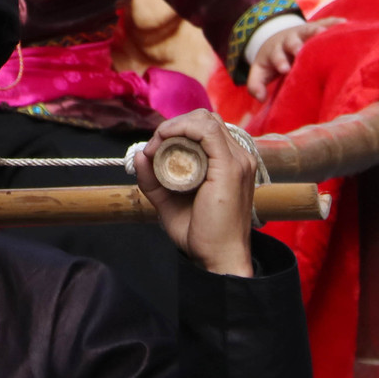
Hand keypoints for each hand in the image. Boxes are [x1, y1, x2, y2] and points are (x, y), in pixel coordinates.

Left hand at [134, 110, 256, 278]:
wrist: (218, 258)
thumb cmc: (199, 233)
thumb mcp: (168, 201)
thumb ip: (153, 179)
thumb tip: (140, 154)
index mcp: (229, 162)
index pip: (203, 127)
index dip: (176, 129)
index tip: (153, 149)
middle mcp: (238, 156)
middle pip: (204, 118)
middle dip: (174, 125)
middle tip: (154, 147)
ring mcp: (237, 160)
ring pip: (205, 119)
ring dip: (174, 126)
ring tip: (157, 147)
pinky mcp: (230, 167)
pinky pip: (206, 131)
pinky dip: (180, 129)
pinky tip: (164, 142)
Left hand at [246, 18, 342, 100]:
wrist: (276, 38)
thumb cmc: (271, 61)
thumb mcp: (260, 71)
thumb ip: (255, 84)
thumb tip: (261, 98)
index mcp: (276, 52)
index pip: (276, 56)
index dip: (280, 62)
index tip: (284, 68)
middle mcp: (288, 41)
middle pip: (291, 42)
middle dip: (295, 46)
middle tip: (299, 51)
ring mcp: (301, 32)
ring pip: (308, 30)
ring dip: (315, 30)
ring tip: (324, 32)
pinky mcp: (314, 26)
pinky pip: (324, 22)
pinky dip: (333, 23)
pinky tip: (344, 23)